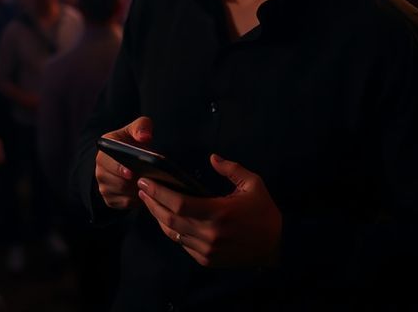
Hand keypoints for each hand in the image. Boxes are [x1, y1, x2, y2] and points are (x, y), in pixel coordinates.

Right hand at [95, 116, 152, 208]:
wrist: (129, 157)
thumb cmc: (133, 141)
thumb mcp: (137, 128)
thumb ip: (141, 127)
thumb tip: (144, 137)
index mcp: (103, 151)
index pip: (107, 162)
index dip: (119, 168)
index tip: (131, 172)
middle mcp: (100, 170)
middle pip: (116, 182)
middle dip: (132, 182)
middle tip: (148, 180)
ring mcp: (104, 186)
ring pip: (121, 193)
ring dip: (135, 191)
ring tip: (149, 185)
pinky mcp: (110, 199)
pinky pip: (124, 203)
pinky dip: (135, 200)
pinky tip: (145, 192)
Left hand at [138, 154, 281, 267]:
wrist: (276, 245)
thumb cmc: (264, 211)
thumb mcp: (253, 184)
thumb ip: (231, 169)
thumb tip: (212, 158)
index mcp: (218, 213)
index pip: (179, 203)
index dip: (159, 193)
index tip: (146, 181)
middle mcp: (208, 234)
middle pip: (170, 219)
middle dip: (152, 203)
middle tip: (142, 188)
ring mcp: (206, 250)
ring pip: (173, 233)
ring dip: (158, 217)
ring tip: (149, 201)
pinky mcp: (206, 260)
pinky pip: (182, 244)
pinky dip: (172, 230)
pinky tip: (167, 218)